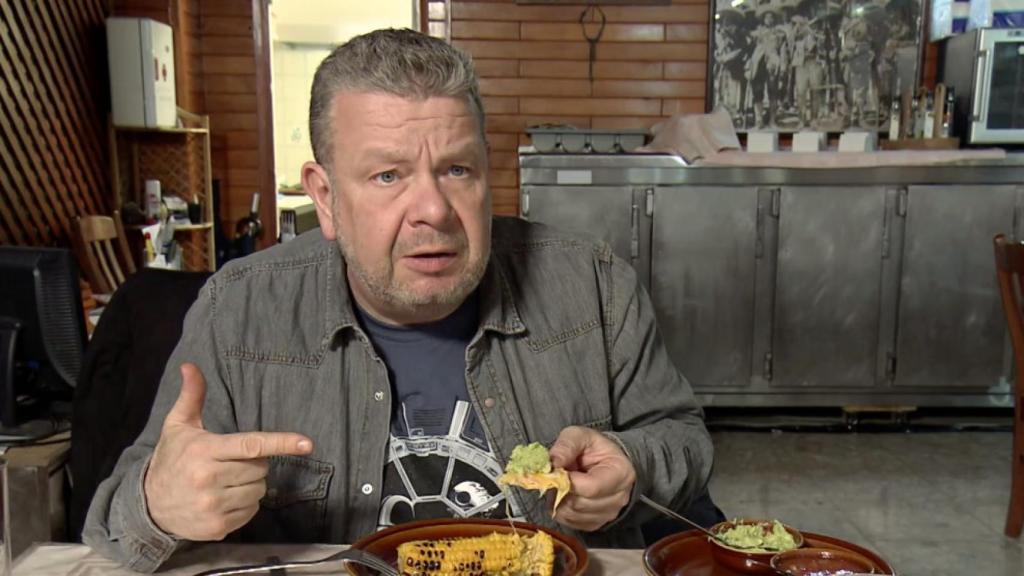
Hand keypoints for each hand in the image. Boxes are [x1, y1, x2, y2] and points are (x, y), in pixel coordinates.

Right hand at [144, 363, 313, 540]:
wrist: (148, 506)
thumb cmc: (170, 460)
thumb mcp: (177, 426)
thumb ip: (192, 396)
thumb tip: (191, 365)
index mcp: (205, 451)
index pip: (251, 445)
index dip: (281, 443)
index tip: (307, 443)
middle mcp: (209, 479)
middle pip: (260, 468)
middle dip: (253, 464)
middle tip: (231, 463)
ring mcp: (213, 506)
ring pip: (259, 490)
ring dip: (251, 485)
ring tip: (226, 482)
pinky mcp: (217, 527)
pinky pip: (251, 512)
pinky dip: (244, 505)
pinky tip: (223, 500)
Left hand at [548, 426, 635, 531]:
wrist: (604, 461)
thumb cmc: (593, 448)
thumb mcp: (580, 436)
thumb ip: (566, 446)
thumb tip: (551, 464)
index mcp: (620, 473)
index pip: (591, 487)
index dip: (567, 481)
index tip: (555, 471)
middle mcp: (618, 498)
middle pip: (579, 504)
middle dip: (560, 489)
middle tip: (555, 476)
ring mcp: (608, 514)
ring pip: (571, 515)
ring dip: (558, 500)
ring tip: (561, 484)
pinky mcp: (595, 524)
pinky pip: (570, 522)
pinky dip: (560, 510)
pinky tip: (564, 494)